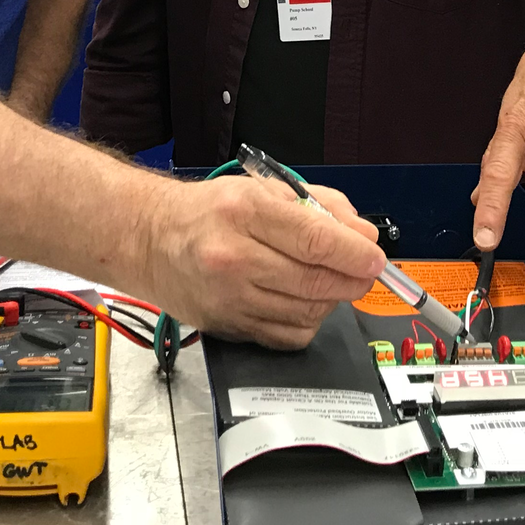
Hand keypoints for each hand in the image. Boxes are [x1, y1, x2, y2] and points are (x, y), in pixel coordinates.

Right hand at [141, 175, 384, 348]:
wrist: (149, 239)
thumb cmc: (209, 211)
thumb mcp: (264, 188)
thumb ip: (321, 206)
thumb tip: (363, 236)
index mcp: (246, 212)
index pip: (316, 240)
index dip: (355, 254)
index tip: (375, 259)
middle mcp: (235, 257)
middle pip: (316, 280)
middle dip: (352, 279)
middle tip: (363, 272)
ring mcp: (229, 297)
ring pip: (307, 312)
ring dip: (331, 299)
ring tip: (327, 280)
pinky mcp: (227, 327)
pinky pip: (287, 336)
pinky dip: (307, 322)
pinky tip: (303, 302)